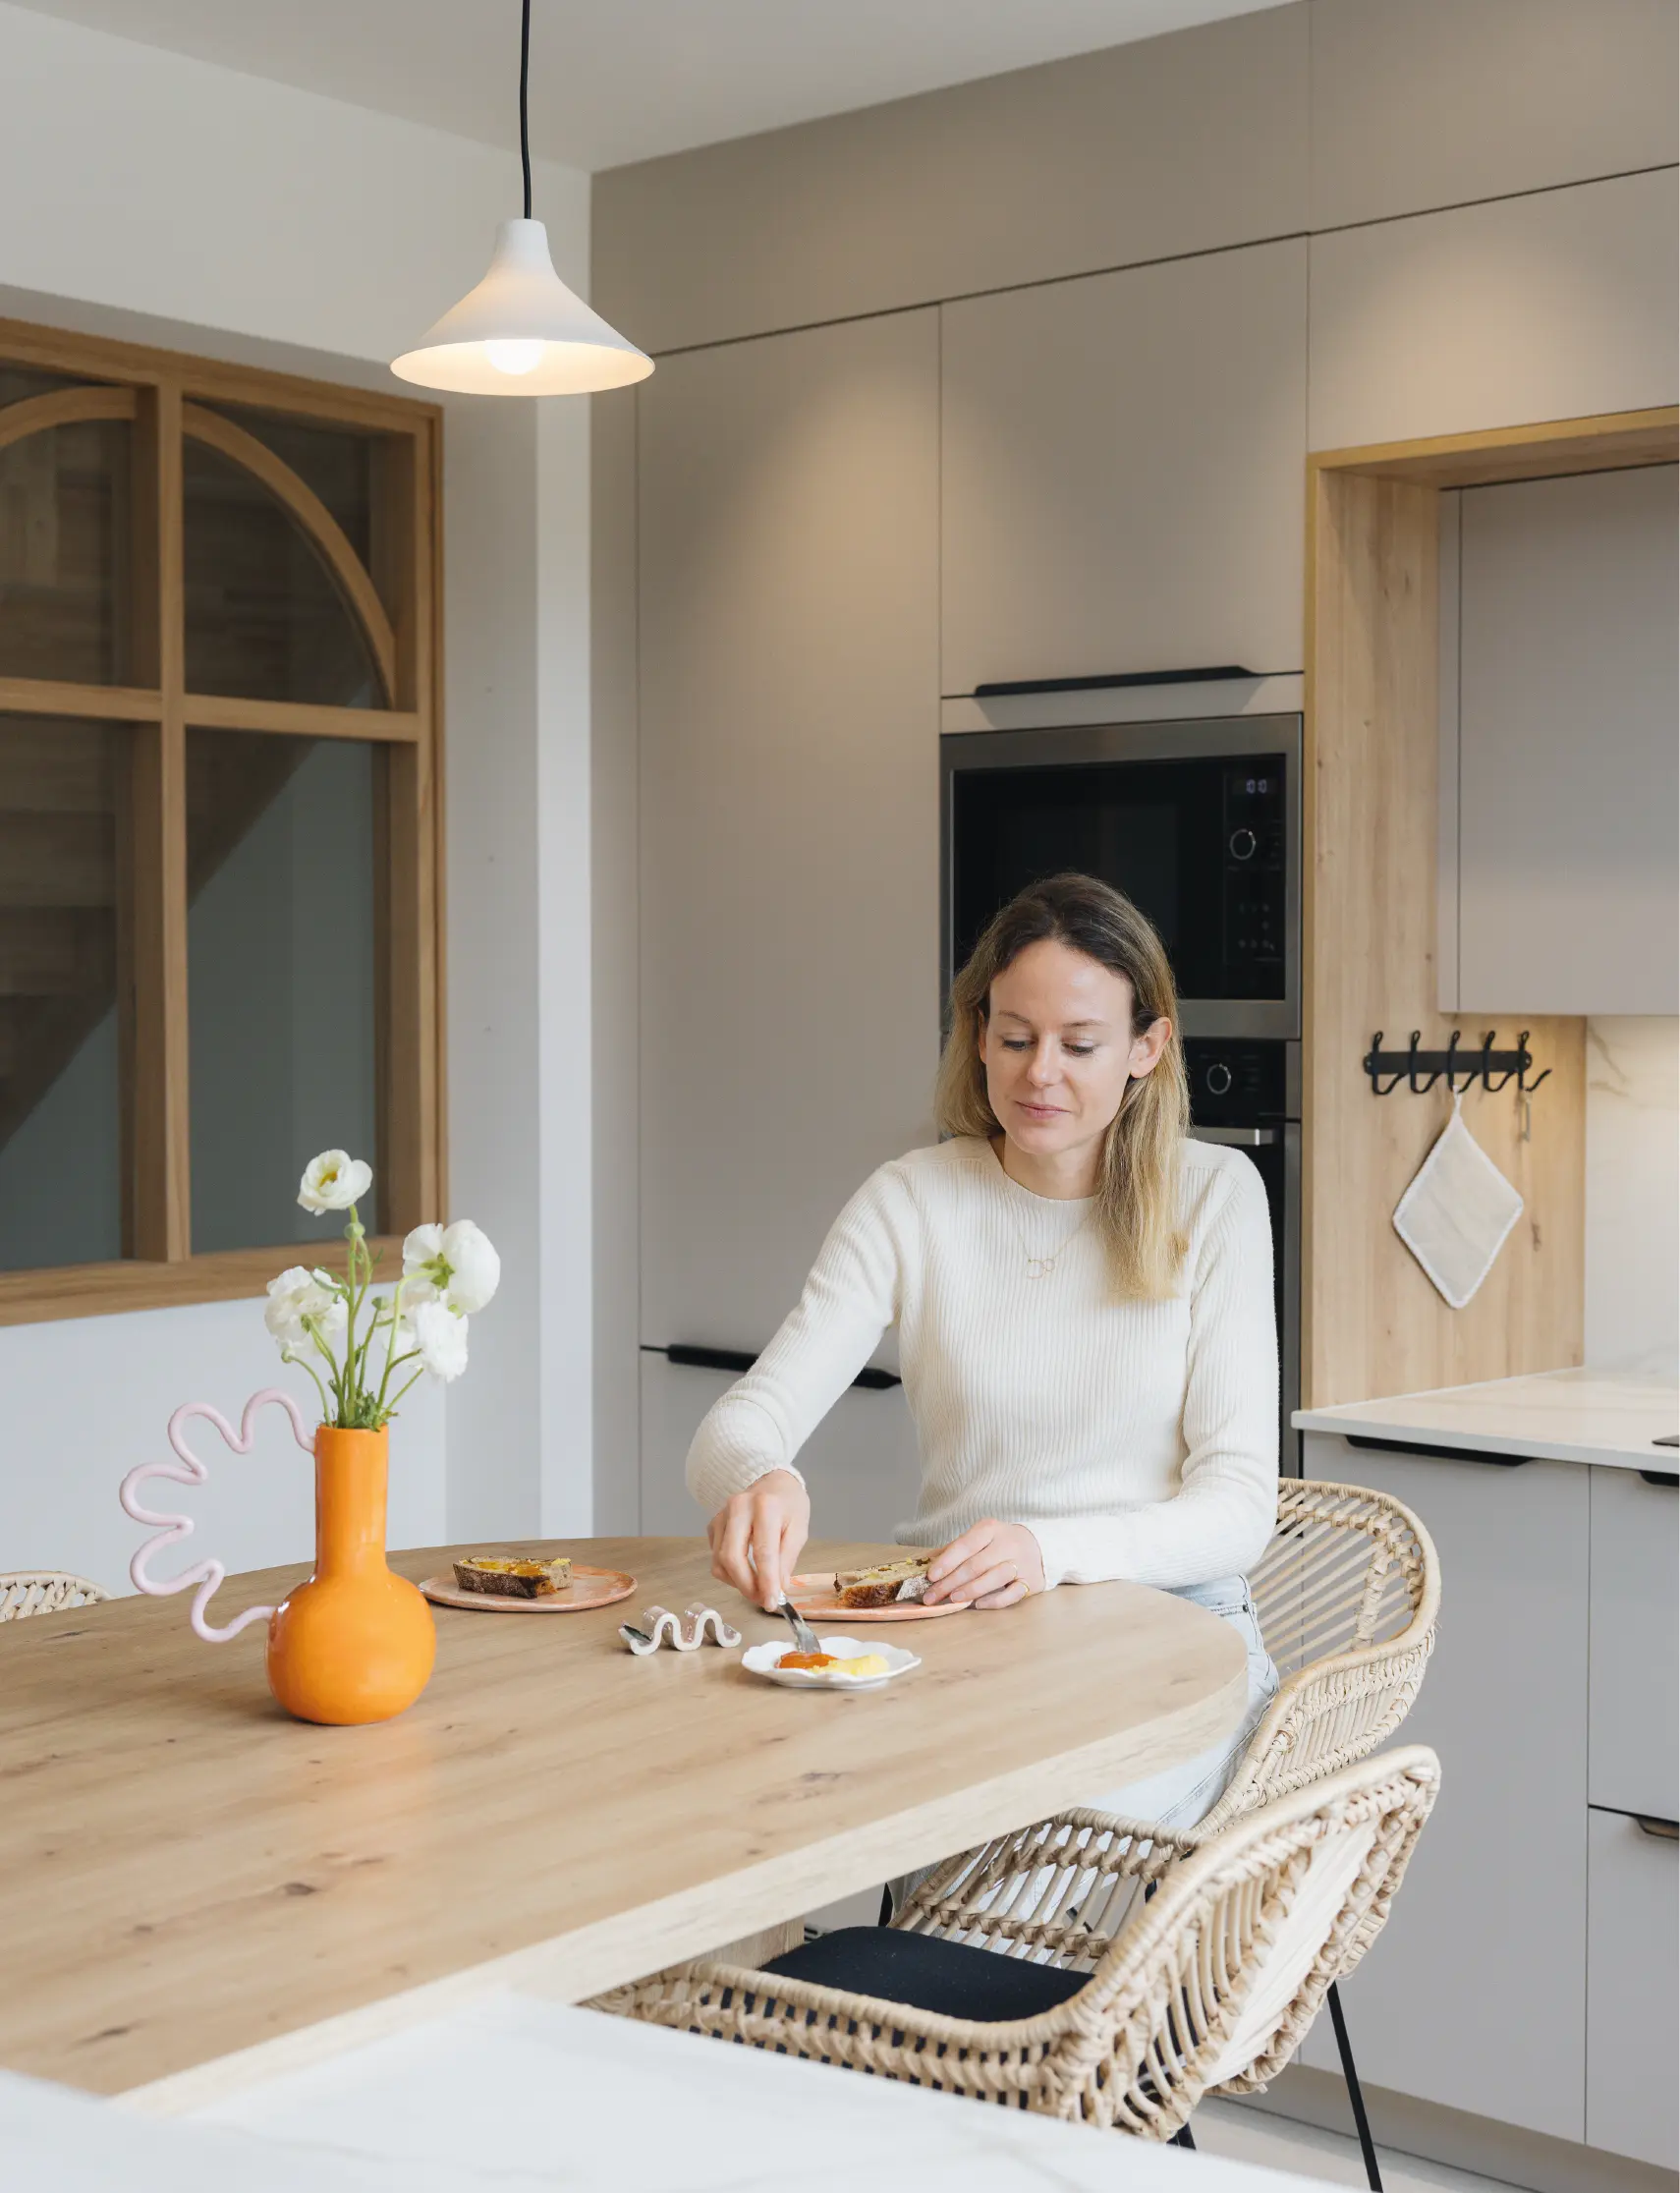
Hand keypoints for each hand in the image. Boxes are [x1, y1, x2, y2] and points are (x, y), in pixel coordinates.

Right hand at [707, 1469, 810, 1609]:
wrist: (772, 1481)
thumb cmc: (789, 1504)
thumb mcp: (799, 1528)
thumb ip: (787, 1558)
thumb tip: (778, 1588)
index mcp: (765, 1506)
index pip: (763, 1552)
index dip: (766, 1582)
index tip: (772, 1603)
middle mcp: (738, 1508)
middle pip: (732, 1557)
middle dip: (746, 1586)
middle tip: (763, 1600)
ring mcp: (721, 1515)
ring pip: (719, 1561)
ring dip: (738, 1583)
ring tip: (758, 1588)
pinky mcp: (713, 1524)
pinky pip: (715, 1557)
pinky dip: (730, 1573)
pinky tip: (747, 1571)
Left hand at [924, 1519, 1043, 1608]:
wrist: (1039, 1545)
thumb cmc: (999, 1543)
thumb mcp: (980, 1537)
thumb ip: (957, 1550)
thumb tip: (927, 1565)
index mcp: (990, 1529)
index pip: (965, 1545)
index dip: (947, 1561)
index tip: (931, 1576)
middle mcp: (1007, 1543)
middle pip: (976, 1564)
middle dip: (951, 1582)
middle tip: (932, 1597)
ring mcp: (1021, 1562)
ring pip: (994, 1577)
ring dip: (971, 1590)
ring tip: (953, 1599)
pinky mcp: (1031, 1581)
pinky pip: (1012, 1594)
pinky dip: (994, 1600)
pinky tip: (977, 1604)